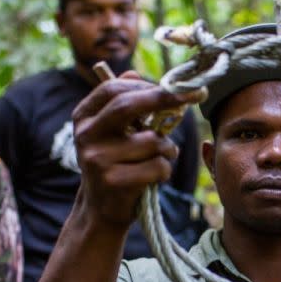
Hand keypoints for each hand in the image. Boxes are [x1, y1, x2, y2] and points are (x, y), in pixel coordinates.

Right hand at [70, 74, 202, 226]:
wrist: (101, 208)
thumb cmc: (116, 163)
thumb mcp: (113, 132)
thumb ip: (123, 103)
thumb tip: (134, 73)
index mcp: (84, 117)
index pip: (113, 89)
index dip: (147, 84)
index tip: (177, 85)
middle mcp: (86, 136)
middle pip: (127, 106)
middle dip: (166, 99)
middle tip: (196, 95)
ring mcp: (97, 160)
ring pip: (152, 141)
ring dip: (168, 148)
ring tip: (161, 157)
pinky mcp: (113, 182)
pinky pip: (157, 166)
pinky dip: (165, 170)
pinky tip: (154, 177)